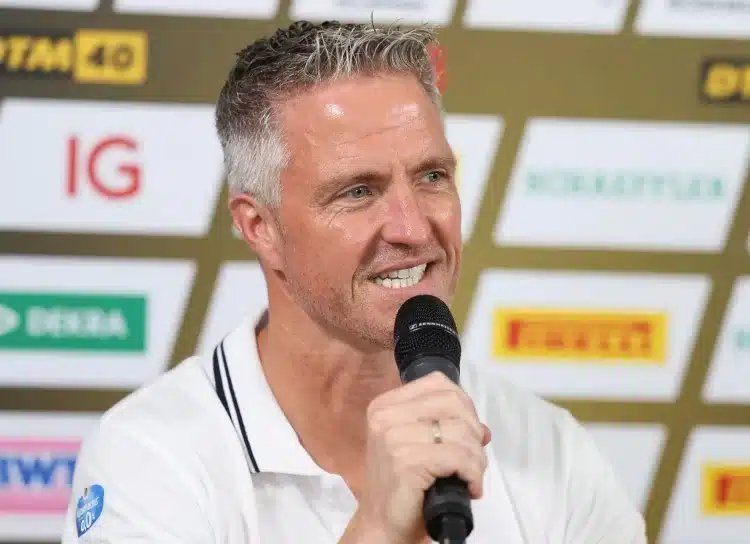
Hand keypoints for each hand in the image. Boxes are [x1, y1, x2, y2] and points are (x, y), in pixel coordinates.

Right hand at [344, 371, 490, 543]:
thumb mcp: (418, 445)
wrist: (382, 525)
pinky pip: (459, 457)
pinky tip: (470, 486)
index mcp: (385, 405)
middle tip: (472, 458)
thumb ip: (446, 427)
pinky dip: (473, 473)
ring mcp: (394, 437)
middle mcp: (386, 416)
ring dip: (477, 457)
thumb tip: (482, 428)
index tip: (467, 432)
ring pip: (461, 431)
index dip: (464, 405)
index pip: (438, 384)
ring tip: (471, 475)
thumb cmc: (402, 486)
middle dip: (473, 430)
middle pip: (453, 402)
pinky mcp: (406, 461)